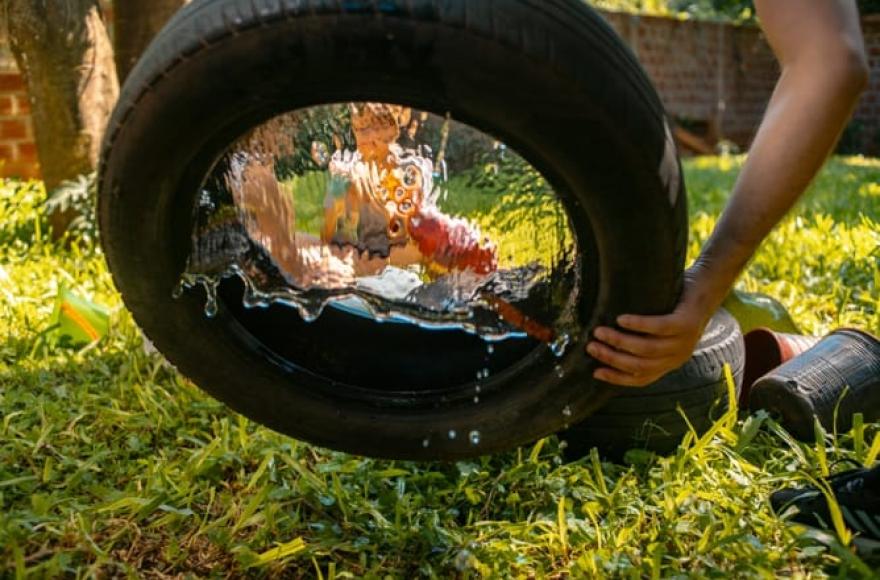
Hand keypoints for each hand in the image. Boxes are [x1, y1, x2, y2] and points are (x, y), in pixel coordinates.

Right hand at [585, 268, 722, 386]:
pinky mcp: (687, 323)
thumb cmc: (677, 306)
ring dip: (619, 341)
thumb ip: (644, 340)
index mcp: (669, 362)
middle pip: (640, 365)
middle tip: (591, 346)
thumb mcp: (662, 330)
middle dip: (612, 358)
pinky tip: (621, 319)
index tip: (595, 371)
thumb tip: (606, 341)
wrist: (709, 287)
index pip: (641, 378)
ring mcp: (684, 341)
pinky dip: (638, 325)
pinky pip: (659, 328)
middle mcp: (677, 357)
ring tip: (600, 331)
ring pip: (646, 348)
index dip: (617, 378)